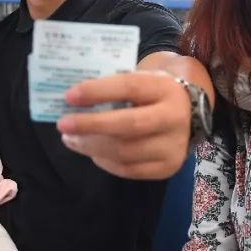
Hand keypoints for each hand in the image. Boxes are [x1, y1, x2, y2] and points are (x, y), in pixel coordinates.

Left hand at [57, 71, 190, 178]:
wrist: (187, 114)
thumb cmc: (151, 95)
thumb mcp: (139, 81)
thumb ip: (112, 89)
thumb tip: (72, 101)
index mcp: (165, 88)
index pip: (129, 87)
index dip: (97, 91)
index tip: (69, 96)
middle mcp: (174, 117)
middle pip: (129, 124)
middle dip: (91, 126)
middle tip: (63, 125)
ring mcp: (174, 146)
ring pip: (125, 152)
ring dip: (91, 147)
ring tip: (71, 140)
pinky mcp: (168, 168)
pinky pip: (128, 170)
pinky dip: (105, 161)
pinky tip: (92, 152)